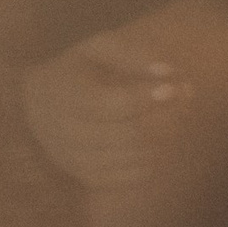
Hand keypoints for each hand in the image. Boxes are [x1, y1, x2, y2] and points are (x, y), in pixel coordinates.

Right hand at [23, 0, 227, 191]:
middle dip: (167, 117)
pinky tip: (160, 135)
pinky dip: (155, 157)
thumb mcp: (97, 48)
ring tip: (179, 112)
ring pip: (134, 158)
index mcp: (62, 94)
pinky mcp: (86, 178)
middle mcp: (63, 131)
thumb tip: (168, 72)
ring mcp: (73, 159)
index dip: (148, 98)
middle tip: (188, 95)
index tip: (177, 86)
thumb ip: (132, 53)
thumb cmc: (79, 70)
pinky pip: (132, 176)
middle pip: (128, 135)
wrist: (39, 105)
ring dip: (167, 136)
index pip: (111, 105)